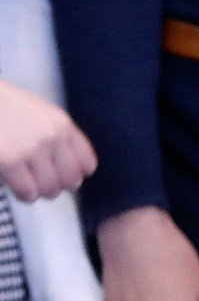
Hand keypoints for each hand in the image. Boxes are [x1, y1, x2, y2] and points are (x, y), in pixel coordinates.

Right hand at [0, 81, 96, 201]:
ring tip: (25, 180)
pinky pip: (29, 193)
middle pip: (71, 181)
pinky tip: (14, 182)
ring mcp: (32, 149)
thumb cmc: (4, 108)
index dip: (75, 174)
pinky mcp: (11, 162)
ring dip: (38, 190)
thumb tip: (72, 174)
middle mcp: (51, 136)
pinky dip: (22, 192)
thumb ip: (56, 138)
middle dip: (57, 185)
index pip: (87, 163)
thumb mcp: (38, 114)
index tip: (62, 175)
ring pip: (50, 190)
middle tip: (41, 180)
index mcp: (61, 124)